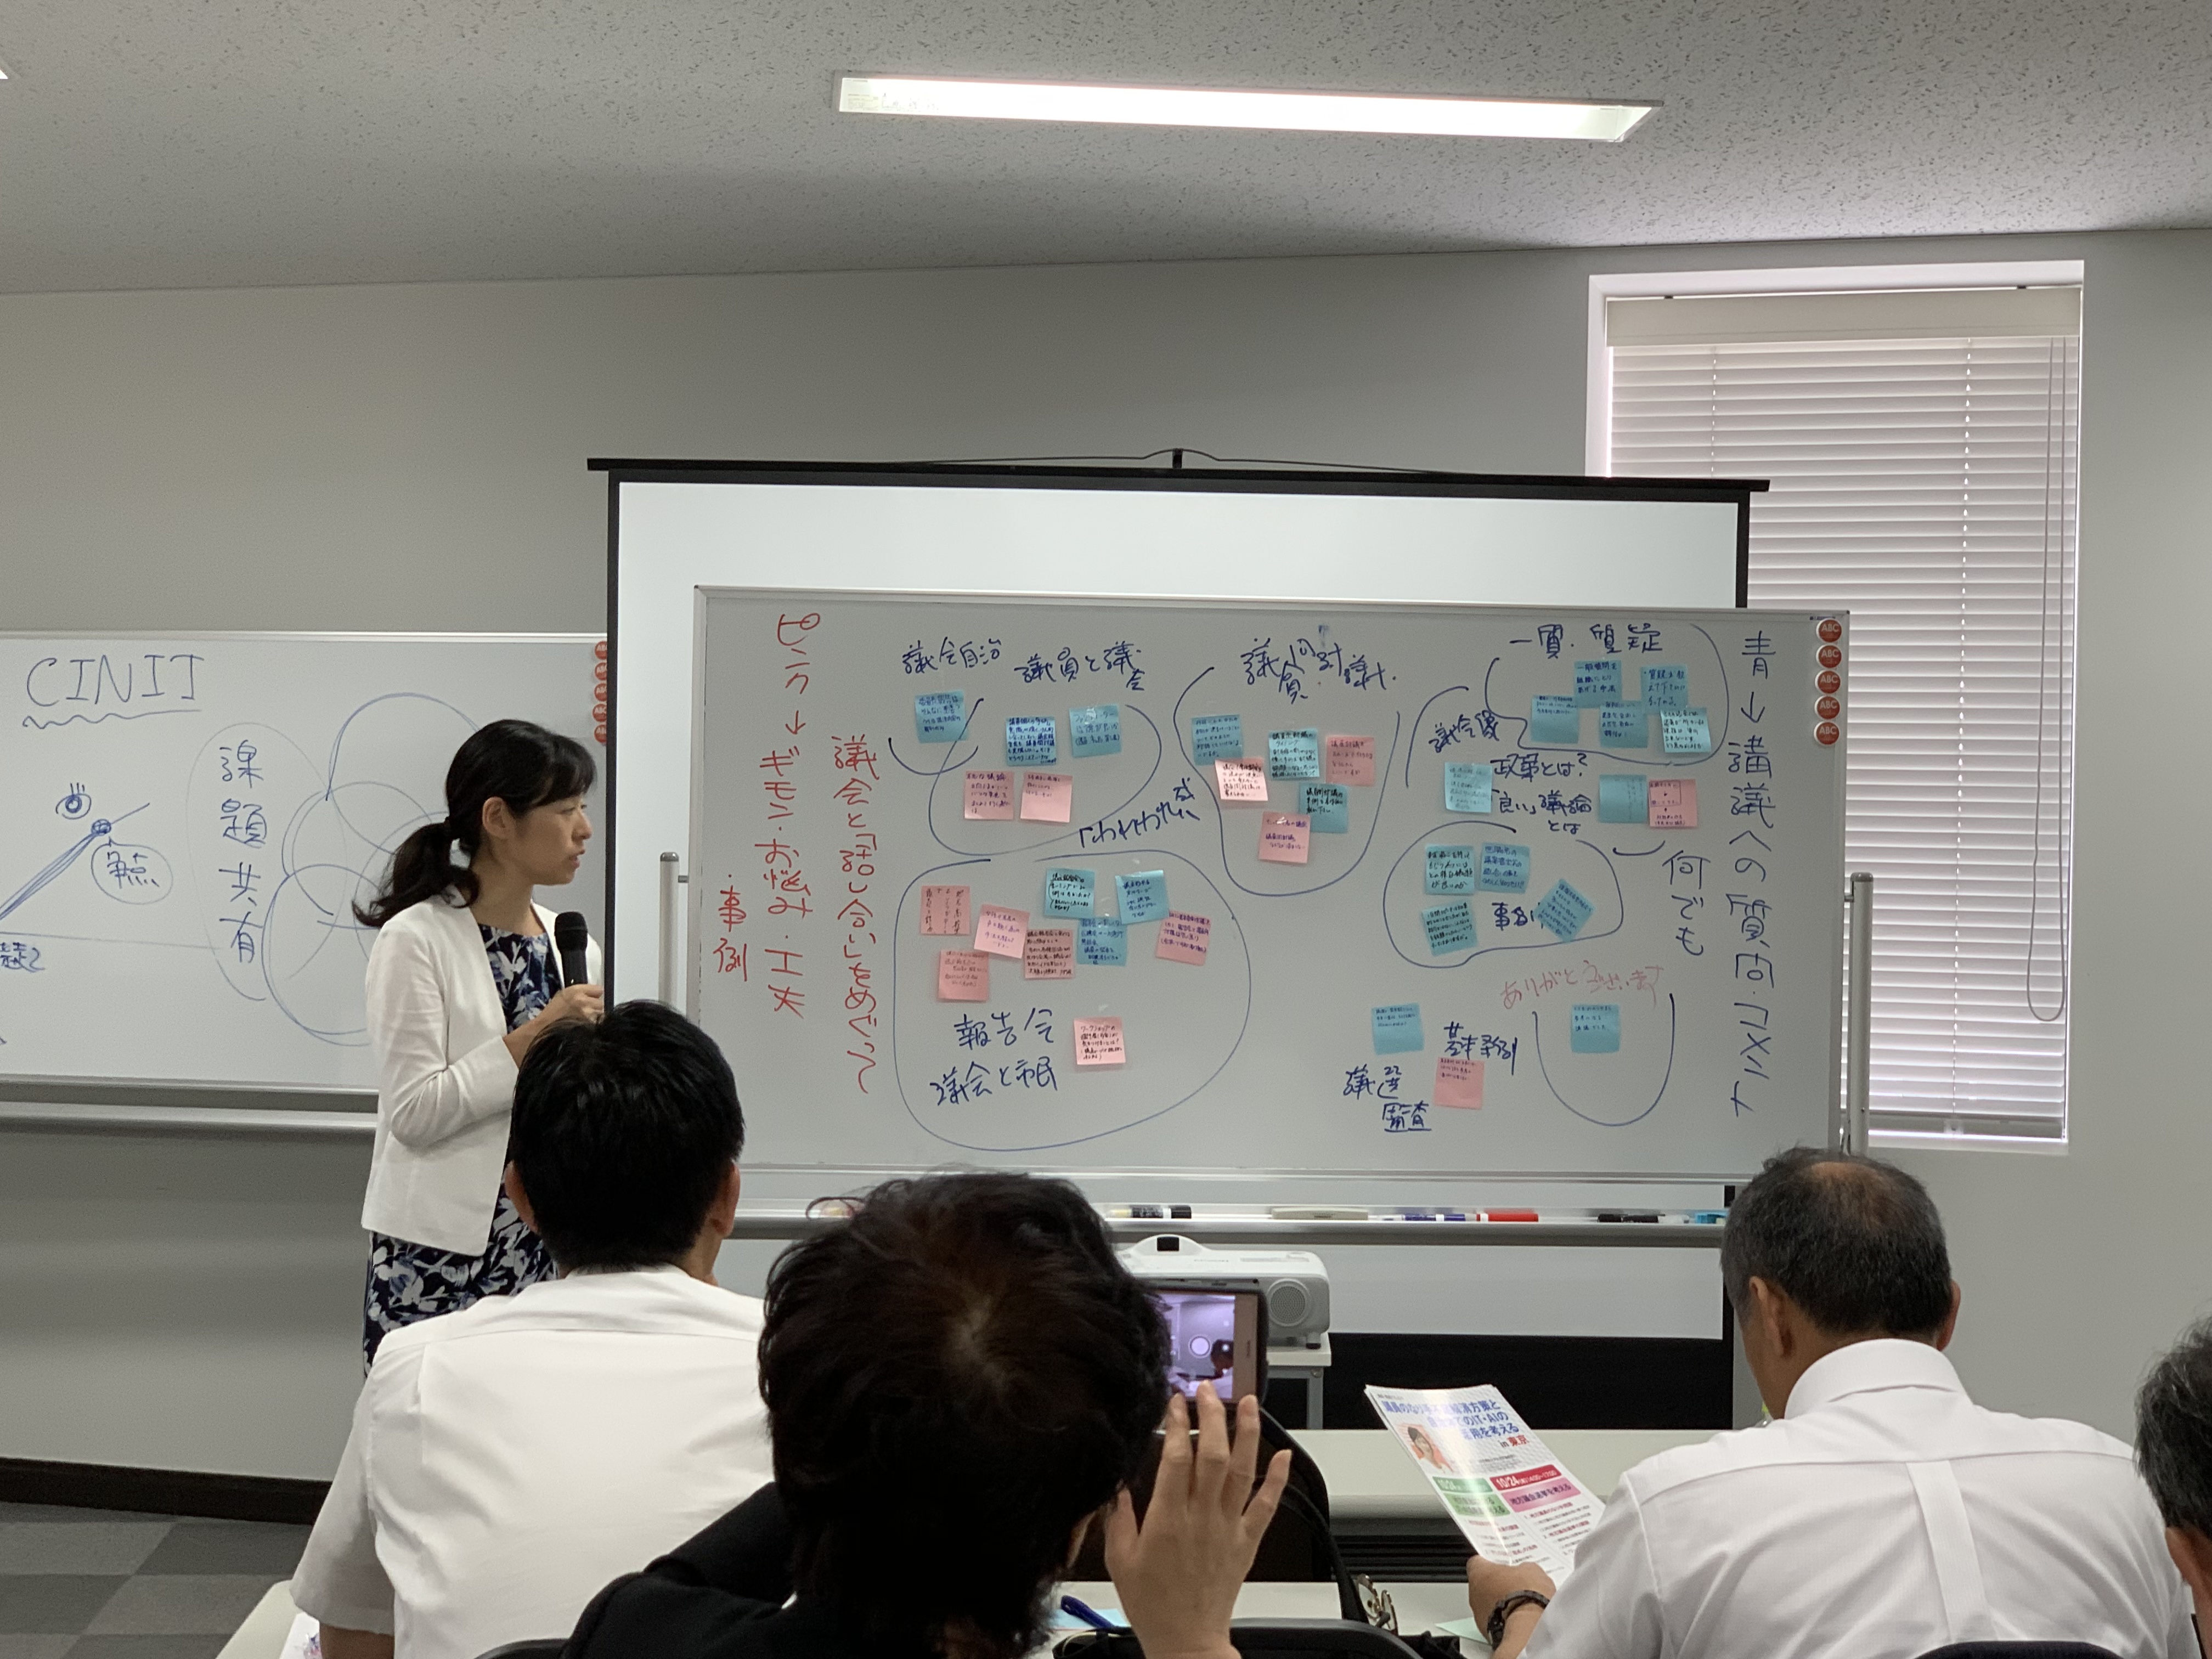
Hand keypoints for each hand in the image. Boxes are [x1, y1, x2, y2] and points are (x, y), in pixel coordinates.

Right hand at [536, 983, 603, 1025]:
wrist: (542, 1031)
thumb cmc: (550, 1015)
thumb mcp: (562, 997)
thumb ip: (578, 994)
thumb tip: (592, 995)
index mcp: (575, 992)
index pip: (598, 990)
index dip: (595, 995)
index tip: (592, 999)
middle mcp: (583, 1001)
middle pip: (600, 1003)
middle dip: (595, 1008)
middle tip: (586, 1013)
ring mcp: (587, 1015)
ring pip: (600, 1015)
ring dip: (595, 1018)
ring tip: (583, 1022)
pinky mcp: (589, 1027)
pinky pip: (597, 1025)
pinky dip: (594, 1027)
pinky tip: (584, 1029)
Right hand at [1106, 1385, 1290, 1658]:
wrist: (1187, 1640)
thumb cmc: (1152, 1604)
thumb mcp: (1119, 1560)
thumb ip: (1118, 1517)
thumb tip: (1117, 1482)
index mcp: (1167, 1519)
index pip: (1175, 1457)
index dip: (1177, 1423)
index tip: (1175, 1401)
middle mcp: (1202, 1518)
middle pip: (1212, 1456)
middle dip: (1212, 1417)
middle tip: (1208, 1391)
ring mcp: (1228, 1528)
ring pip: (1242, 1472)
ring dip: (1247, 1434)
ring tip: (1249, 1403)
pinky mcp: (1246, 1541)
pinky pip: (1266, 1506)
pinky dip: (1278, 1479)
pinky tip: (1284, 1454)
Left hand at [1465, 1555, 1555, 1658]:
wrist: (1530, 1628)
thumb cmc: (1526, 1597)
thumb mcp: (1531, 1570)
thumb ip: (1522, 1569)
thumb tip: (1525, 1572)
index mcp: (1479, 1573)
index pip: (1477, 1562)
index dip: (1491, 1563)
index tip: (1500, 1564)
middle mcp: (1474, 1595)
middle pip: (1483, 1585)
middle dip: (1498, 1585)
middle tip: (1516, 1585)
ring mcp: (1479, 1616)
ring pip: (1488, 1606)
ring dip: (1502, 1605)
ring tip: (1522, 1605)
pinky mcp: (1488, 1633)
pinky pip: (1495, 1623)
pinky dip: (1505, 1621)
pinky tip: (1521, 1620)